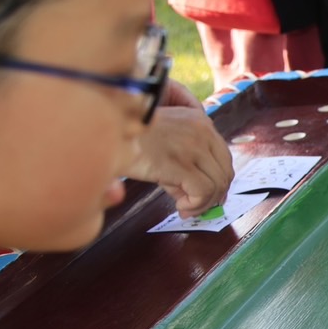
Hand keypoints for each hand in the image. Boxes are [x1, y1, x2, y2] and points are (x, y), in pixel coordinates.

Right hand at [128, 79, 233, 216]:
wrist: (102, 132)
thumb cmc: (127, 137)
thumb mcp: (163, 143)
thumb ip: (183, 162)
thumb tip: (193, 195)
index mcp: (199, 120)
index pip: (223, 156)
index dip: (218, 180)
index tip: (206, 195)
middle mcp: (201, 131)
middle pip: (225, 172)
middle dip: (213, 195)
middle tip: (196, 206)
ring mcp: (192, 146)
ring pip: (217, 184)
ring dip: (203, 203)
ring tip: (185, 208)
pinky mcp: (180, 163)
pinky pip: (203, 192)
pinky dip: (195, 205)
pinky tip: (180, 207)